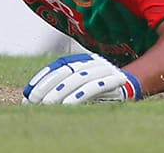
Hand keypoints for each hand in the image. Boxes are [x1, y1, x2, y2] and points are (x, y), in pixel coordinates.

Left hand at [23, 53, 141, 104]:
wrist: (135, 86)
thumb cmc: (104, 90)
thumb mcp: (84, 85)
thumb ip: (66, 85)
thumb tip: (36, 97)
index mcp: (85, 60)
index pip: (60, 65)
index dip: (43, 77)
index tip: (29, 91)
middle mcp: (94, 62)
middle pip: (67, 71)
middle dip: (48, 85)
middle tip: (34, 100)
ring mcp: (106, 70)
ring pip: (78, 78)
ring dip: (60, 92)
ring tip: (47, 104)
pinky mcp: (115, 81)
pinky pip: (95, 87)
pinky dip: (80, 95)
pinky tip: (68, 104)